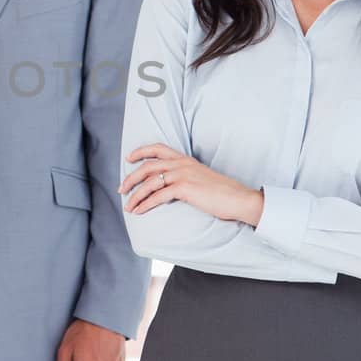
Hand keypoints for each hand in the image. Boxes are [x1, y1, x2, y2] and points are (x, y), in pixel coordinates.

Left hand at [120, 143, 263, 225]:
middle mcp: (182, 164)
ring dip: (135, 195)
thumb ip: (186, 177)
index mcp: (185, 159)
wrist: (239, 199)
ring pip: (150, 182)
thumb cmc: (222, 193)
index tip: (129, 158)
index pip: (158, 148)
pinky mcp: (185, 188)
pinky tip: (139, 211)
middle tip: (121, 189)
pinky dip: (145, 204)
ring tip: (128, 206)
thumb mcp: (201, 179)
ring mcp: (183, 175)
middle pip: (148, 166)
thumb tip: (171, 186)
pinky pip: (158, 196)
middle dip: (131, 178)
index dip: (141, 151)